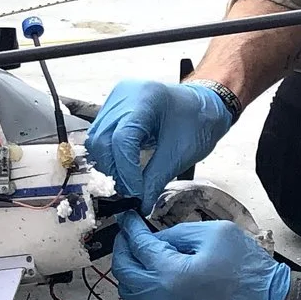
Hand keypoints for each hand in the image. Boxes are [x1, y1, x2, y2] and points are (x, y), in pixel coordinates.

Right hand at [85, 79, 234, 200]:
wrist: (204, 104)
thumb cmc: (199, 120)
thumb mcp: (181, 153)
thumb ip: (156, 179)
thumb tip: (140, 204)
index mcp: (147, 98)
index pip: (122, 139)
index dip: (126, 171)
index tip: (136, 194)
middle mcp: (125, 94)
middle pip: (102, 140)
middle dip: (114, 172)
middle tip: (130, 194)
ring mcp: (116, 100)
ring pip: (96, 140)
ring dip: (108, 167)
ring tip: (127, 184)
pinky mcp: (113, 109)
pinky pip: (101, 136)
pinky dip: (110, 157)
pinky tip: (123, 170)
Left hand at [106, 216, 291, 299]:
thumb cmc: (248, 271)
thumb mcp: (215, 234)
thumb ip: (180, 233)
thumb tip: (158, 238)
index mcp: (170, 273)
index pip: (137, 247)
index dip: (130, 229)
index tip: (128, 219)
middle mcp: (162, 298)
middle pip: (124, 272)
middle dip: (122, 250)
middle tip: (129, 236)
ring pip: (130, 294)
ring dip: (128, 273)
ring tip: (138, 256)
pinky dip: (138, 291)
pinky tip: (149, 277)